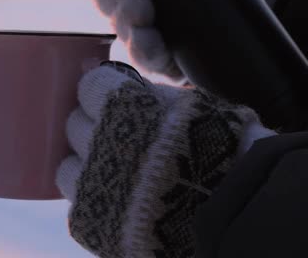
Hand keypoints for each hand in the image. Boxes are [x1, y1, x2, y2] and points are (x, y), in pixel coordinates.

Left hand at [56, 63, 268, 257]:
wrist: (240, 208)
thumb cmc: (224, 148)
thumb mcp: (188, 105)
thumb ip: (146, 95)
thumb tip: (117, 82)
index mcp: (121, 104)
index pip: (89, 87)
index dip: (103, 94)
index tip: (113, 102)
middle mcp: (99, 141)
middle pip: (75, 126)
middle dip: (95, 128)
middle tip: (120, 139)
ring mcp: (92, 185)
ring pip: (67, 169)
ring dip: (87, 167)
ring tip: (116, 176)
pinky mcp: (91, 223)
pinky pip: (79, 206)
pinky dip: (95, 203)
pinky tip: (119, 204)